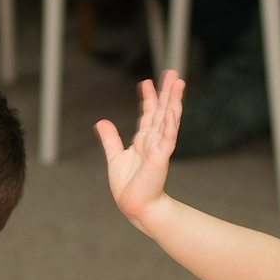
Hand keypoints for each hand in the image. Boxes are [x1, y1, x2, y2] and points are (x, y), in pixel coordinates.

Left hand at [95, 73, 183, 225]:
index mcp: (144, 140)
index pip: (149, 114)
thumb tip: (102, 122)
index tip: (147, 82)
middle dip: (167, 92)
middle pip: (162, 111)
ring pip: (168, 119)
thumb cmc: (128, 186)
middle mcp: (153, 140)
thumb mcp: (115, 157)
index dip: (149, 97)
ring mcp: (159, 147)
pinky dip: (170, 124)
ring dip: (173, 101)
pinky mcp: (161, 157)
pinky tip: (172, 111)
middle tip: (173, 73)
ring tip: (178, 83)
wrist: (134, 205)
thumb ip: (110, 139)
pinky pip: (167, 138)